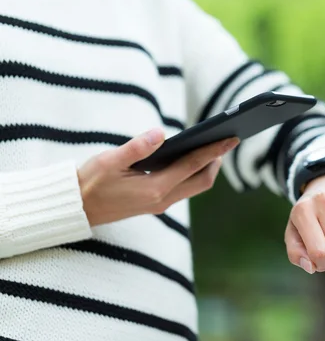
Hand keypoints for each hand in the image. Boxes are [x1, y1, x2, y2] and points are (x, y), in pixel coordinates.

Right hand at [78, 128, 238, 226]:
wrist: (77, 208)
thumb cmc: (90, 182)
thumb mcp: (109, 161)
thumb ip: (136, 148)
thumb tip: (160, 133)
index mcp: (154, 188)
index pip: (193, 166)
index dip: (215, 151)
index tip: (231, 138)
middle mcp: (163, 199)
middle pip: (202, 180)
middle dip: (216, 160)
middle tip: (226, 139)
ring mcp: (160, 204)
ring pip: (195, 186)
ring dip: (207, 168)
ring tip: (213, 146)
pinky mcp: (156, 203)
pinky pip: (184, 188)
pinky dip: (193, 173)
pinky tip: (191, 157)